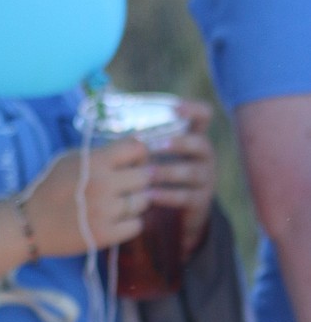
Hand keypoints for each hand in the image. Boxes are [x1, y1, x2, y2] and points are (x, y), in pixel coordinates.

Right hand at [23, 139, 152, 255]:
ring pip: (143, 201)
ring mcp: (105, 211)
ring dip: (135, 202)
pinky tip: (116, 220)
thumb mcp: (70, 160)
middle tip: (128, 186)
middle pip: (146, 176)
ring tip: (119, 204)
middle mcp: (102, 184)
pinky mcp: (106, 235)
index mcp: (94, 161)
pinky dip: (130, 223)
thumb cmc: (51, 188)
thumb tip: (134, 148)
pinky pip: (137, 225)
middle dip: (139, 179)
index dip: (140, 154)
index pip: (137, 148)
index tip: (134, 162)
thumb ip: (101, 153)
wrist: (29, 224)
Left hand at [146, 100, 216, 257]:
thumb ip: (144, 142)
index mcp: (193, 138)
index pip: (203, 115)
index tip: (175, 108)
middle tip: (154, 146)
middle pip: (200, 144)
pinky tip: (149, 196)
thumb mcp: (155, 156)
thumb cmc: (158, 175)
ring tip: (147, 173)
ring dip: (167, 171)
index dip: (193, 109)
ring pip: (191, 172)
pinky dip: (166, 196)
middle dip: (177, 143)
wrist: (174, 213)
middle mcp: (204, 156)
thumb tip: (117, 129)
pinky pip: (185, 196)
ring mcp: (205, 178)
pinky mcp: (201, 201)